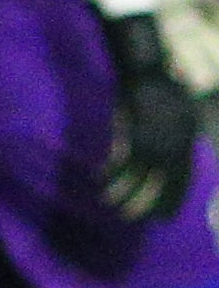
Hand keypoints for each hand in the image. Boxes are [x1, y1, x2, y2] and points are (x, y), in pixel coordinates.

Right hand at [99, 10, 201, 222]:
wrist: (148, 67)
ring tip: (111, 205)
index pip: (182, 180)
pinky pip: (121, 162)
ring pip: (139, 178)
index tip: (164, 217)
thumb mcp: (180, 111)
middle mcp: (174, 148)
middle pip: (162, 185)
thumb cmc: (162, 84)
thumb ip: (177, 133)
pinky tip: (100, 180)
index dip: (172, 200)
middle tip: (137, 220)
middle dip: (149, 205)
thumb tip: (174, 154)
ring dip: (124, 194)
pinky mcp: (135, 135)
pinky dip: (110, 173)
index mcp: (186, 143)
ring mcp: (154, 142)